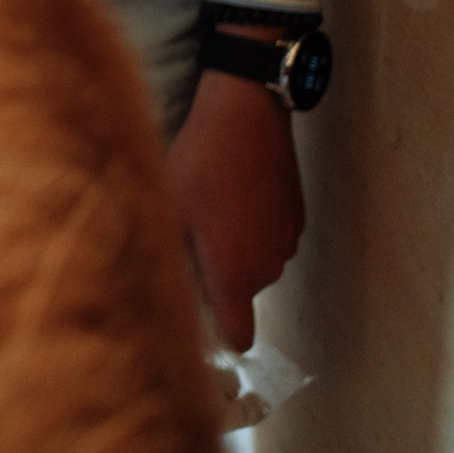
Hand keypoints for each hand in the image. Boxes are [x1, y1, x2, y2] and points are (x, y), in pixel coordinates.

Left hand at [167, 65, 304, 349]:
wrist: (247, 116)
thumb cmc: (199, 164)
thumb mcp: (169, 210)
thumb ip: (169, 258)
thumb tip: (158, 287)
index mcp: (234, 273)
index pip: (238, 335)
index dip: (219, 336)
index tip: (197, 324)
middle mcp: (268, 266)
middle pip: (238, 295)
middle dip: (213, 279)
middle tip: (183, 242)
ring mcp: (287, 241)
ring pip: (252, 265)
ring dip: (230, 251)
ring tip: (204, 212)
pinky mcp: (295, 218)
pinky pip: (266, 239)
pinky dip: (248, 229)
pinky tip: (227, 197)